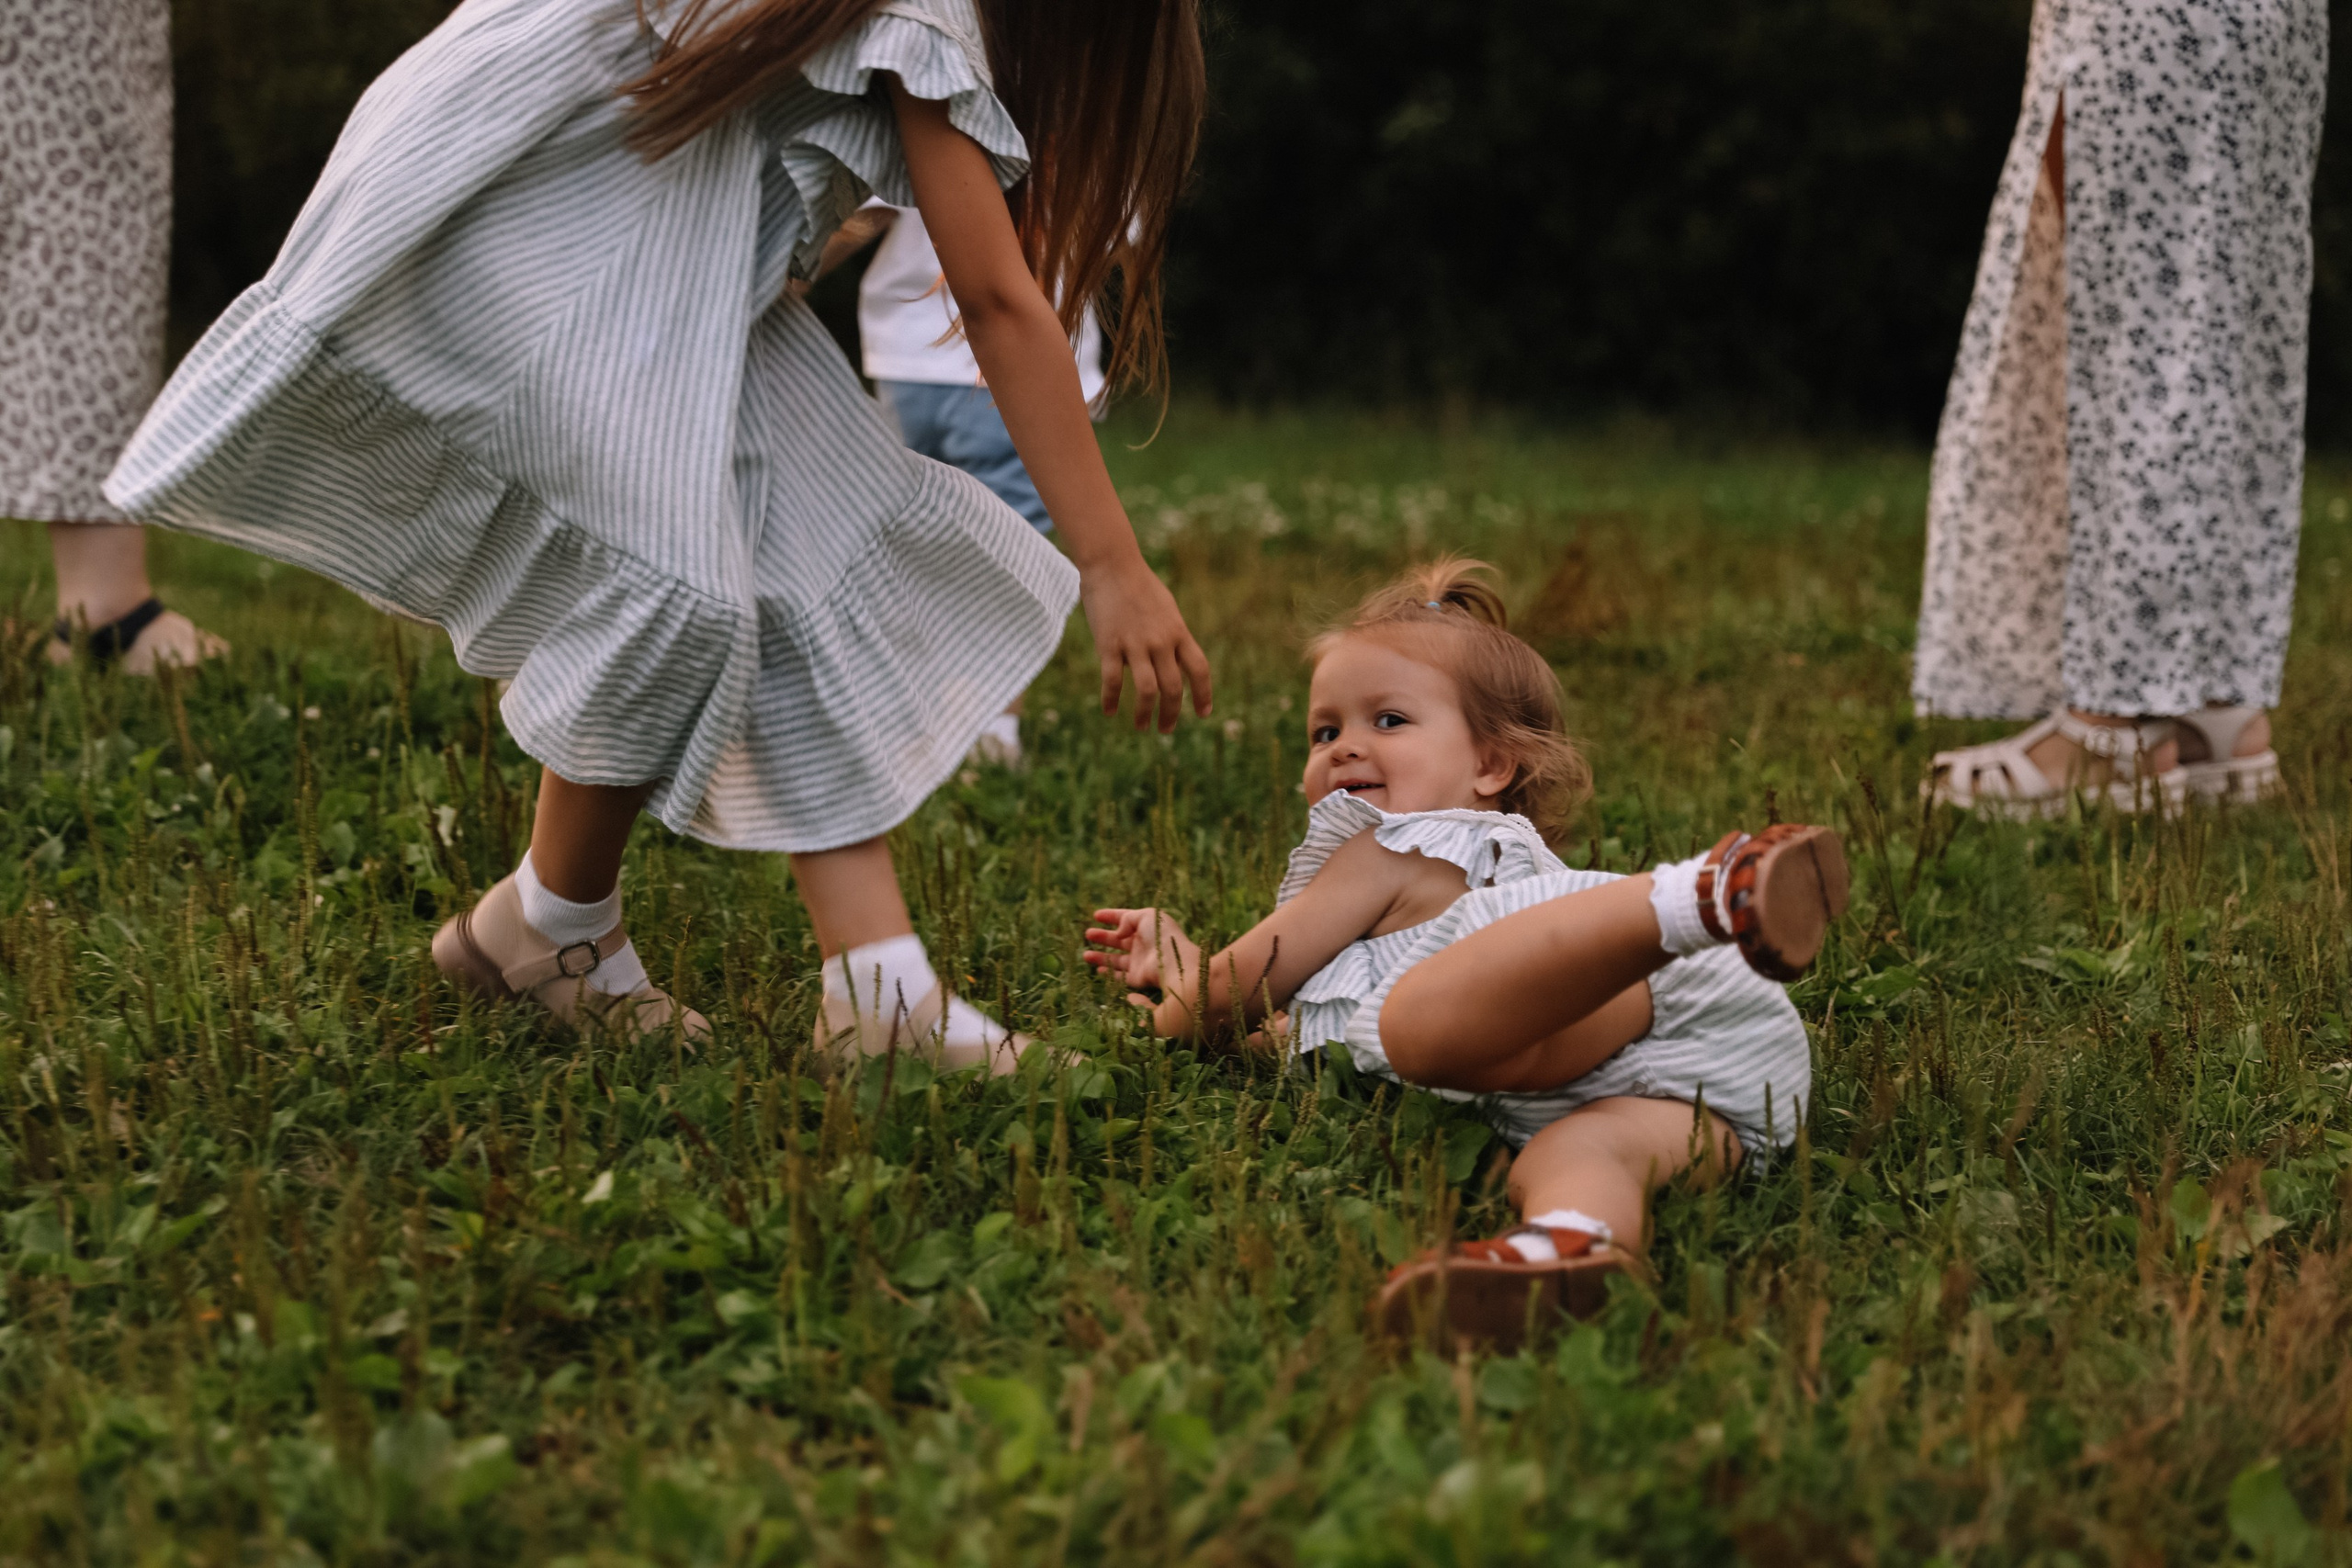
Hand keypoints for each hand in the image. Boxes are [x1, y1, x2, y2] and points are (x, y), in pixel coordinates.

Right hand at [1078, 554, 1213, 732]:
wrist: (1112, 564)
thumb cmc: (1140, 585)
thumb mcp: (1167, 609)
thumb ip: (1173, 634)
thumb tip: (1176, 657)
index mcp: (1179, 632)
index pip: (1200, 670)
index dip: (1203, 695)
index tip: (1203, 714)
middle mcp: (1161, 641)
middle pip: (1174, 688)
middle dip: (1171, 714)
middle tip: (1166, 730)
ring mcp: (1135, 644)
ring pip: (1147, 690)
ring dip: (1145, 714)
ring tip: (1142, 727)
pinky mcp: (1109, 644)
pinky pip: (1113, 681)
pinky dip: (1111, 700)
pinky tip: (1110, 711)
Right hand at [1083, 907, 1199, 1008]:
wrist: (1173, 961)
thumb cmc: (1161, 934)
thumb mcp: (1145, 916)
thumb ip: (1127, 919)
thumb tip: (1118, 933)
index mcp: (1147, 926)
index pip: (1126, 919)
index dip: (1111, 916)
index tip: (1096, 915)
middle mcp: (1143, 944)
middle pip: (1119, 940)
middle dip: (1103, 937)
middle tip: (1088, 934)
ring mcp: (1141, 962)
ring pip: (1116, 959)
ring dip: (1100, 957)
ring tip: (1085, 955)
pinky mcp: (1138, 978)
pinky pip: (1121, 976)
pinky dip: (1109, 973)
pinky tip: (1097, 970)